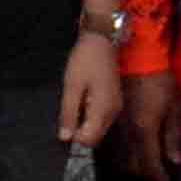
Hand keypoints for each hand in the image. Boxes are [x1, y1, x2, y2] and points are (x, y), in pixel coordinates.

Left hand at [51, 38, 119, 154]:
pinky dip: (90, 116)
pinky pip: (101, 119)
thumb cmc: (85, 61)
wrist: (102, 40)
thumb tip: (65, 138)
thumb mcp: (71, 87)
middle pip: (95, 137)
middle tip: (68, 112)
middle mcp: (112, 113)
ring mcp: (115, 107)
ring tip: (76, 103)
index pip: (88, 140)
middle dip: (79, 132)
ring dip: (85, 123)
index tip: (64, 124)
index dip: (74, 137)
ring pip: (98, 129)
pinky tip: (83, 100)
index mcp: (102, 110)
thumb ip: (68, 114)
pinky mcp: (114, 102)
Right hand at [118, 70, 180, 180]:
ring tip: (144, 167)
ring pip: (118, 159)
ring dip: (132, 168)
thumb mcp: (174, 106)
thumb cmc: (160, 80)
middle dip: (146, 175)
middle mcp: (126, 133)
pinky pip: (110, 147)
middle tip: (158, 175)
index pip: (150, 164)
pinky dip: (120, 156)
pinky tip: (129, 155)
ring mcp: (114, 127)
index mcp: (144, 130)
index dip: (159, 179)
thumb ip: (173, 136)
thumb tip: (175, 161)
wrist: (136, 57)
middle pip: (132, 166)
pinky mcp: (107, 120)